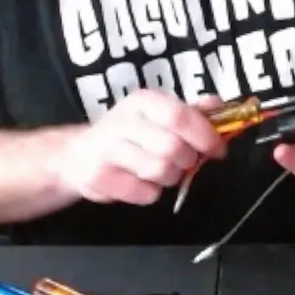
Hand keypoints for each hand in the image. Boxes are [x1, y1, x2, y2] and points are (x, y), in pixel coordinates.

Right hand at [55, 91, 225, 204]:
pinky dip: (150, 192)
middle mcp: (122, 121)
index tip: (218, 149)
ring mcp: (107, 149)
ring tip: (160, 170)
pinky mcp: (98, 176)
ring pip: (160, 171)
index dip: (204, 135)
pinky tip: (139, 181)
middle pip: (173, 148)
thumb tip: (218, 104)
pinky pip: (144, 193)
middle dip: (187, 160)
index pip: (179, 116)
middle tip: (184, 161)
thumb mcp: (157, 115)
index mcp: (142, 101)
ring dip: (170, 177)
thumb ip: (190, 112)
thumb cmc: (127, 134)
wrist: (77, 154)